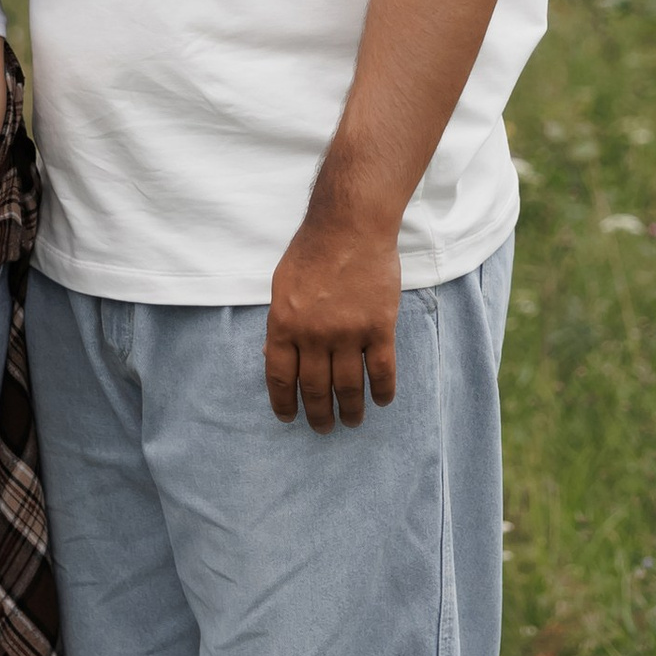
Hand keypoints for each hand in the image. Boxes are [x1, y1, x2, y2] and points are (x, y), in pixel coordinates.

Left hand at [264, 209, 399, 431]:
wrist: (349, 226)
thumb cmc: (312, 252)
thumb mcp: (281, 287)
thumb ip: (279, 324)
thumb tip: (273, 358)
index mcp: (284, 325)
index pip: (280, 377)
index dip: (284, 403)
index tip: (289, 418)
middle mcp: (313, 335)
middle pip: (315, 388)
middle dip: (318, 415)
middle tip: (323, 429)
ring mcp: (348, 333)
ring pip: (348, 387)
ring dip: (350, 410)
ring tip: (352, 421)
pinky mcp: (378, 328)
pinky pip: (381, 371)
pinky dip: (381, 391)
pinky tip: (380, 401)